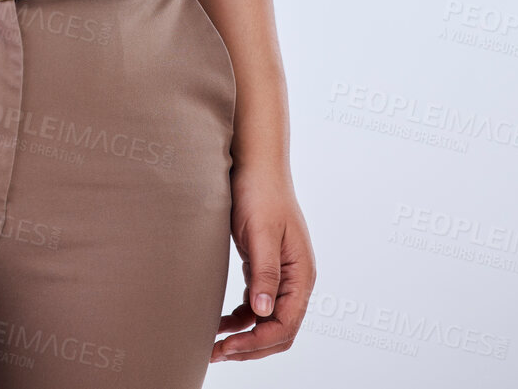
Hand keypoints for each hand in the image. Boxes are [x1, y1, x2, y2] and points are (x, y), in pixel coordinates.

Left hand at [211, 164, 315, 362]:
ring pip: (266, 321)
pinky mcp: (264, 268)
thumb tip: (263, 313)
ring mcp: (280, 275)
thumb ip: (264, 273)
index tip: (228, 346)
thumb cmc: (261, 193)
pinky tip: (223, 322)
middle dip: (251, 346)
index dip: (257, 342)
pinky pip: (256, 304)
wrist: (255, 165)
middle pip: (278, 330)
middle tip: (218, 352)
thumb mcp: (262, 233)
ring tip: (216, 345)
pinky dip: (241, 318)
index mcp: (301, 275)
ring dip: (244, 336)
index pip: (285, 325)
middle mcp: (295, 280)